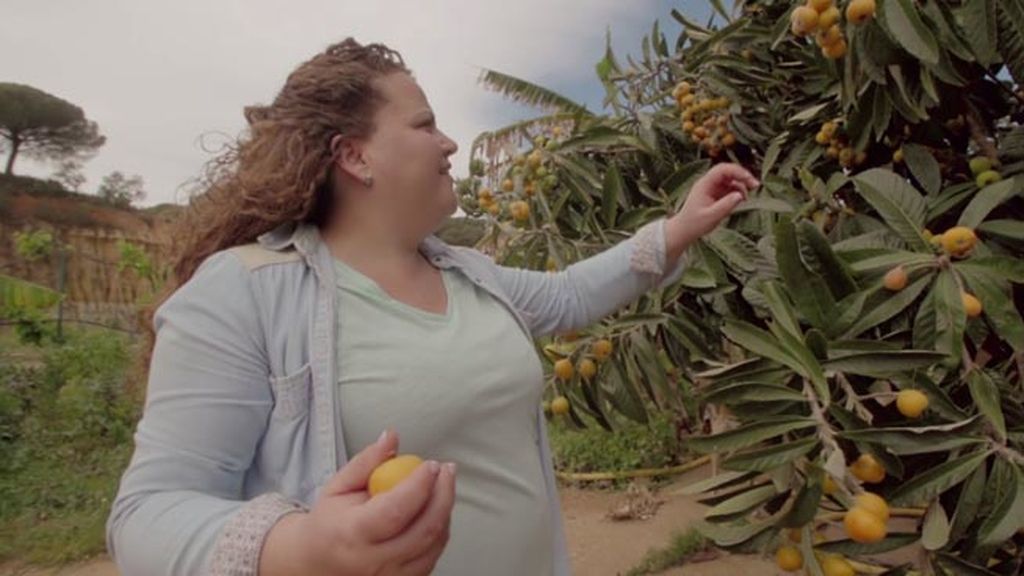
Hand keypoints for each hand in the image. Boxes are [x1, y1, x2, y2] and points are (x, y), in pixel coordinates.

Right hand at [260, 430, 456, 575]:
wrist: (317, 563)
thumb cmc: (329, 522)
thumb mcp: (338, 486)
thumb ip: (366, 461)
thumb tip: (391, 436)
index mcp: (352, 534)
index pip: (395, 510)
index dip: (419, 485)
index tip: (431, 464)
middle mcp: (373, 561)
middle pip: (424, 530)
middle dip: (443, 495)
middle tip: (447, 470)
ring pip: (433, 544)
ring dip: (445, 511)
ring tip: (442, 486)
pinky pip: (433, 556)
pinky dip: (439, 531)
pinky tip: (435, 510)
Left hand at [664, 163, 758, 261]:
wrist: (685, 231)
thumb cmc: (694, 224)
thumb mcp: (711, 216)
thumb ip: (726, 206)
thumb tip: (740, 195)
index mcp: (704, 184)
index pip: (722, 170)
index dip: (737, 171)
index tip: (749, 179)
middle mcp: (709, 183)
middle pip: (728, 171)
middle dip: (742, 176)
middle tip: (756, 185)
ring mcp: (713, 188)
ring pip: (731, 179)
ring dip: (742, 185)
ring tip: (747, 198)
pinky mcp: (717, 194)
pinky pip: (730, 188)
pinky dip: (738, 192)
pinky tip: (742, 200)